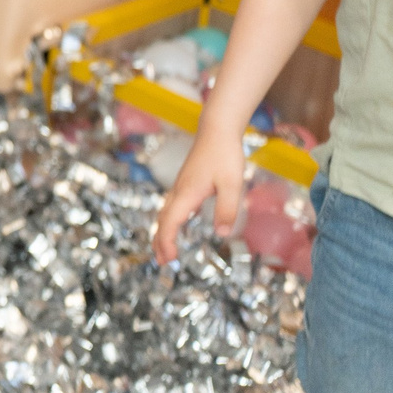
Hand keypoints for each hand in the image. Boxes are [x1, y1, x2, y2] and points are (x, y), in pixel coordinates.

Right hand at [151, 126, 246, 264]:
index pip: (170, 223)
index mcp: (187, 194)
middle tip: (163, 262)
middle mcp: (179, 192)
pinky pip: (172, 207)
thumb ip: (227, 209)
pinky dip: (169, 221)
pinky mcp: (186, 183)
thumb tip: (222, 234)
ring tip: (166, 248)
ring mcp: (181, 187)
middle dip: (160, 241)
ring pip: (165, 213)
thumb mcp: (232, 184)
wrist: (217, 130)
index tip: (170, 259)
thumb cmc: (225, 155)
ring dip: (163, 232)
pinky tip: (177, 224)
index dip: (167, 242)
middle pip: (162, 220)